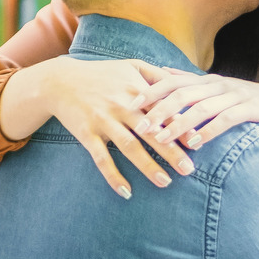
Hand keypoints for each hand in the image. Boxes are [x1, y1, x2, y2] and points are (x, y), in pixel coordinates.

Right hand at [0, 57, 194, 197]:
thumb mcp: (131, 66)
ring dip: (148, 166)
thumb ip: (157, 74)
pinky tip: (126, 192)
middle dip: (171, 151)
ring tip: (166, 182)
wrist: (60, 80)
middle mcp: (122, 106)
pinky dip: (113, 176)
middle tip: (190, 170)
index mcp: (136, 90)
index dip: (180, 125)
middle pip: (151, 131)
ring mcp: (104, 121)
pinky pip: (101, 159)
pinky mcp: (87, 134)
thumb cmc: (101, 74)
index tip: (198, 141)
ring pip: (129, 147)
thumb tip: (185, 81)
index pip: (163, 110)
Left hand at [133, 74, 258, 184]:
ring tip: (163, 138)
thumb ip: (193, 85)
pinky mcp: (252, 109)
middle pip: (183, 92)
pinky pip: (227, 119)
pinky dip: (210, 130)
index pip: (174, 80)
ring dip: (180, 123)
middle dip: (159, 109)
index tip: (130, 104)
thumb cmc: (250, 105)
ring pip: (202, 107)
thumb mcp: (220, 93)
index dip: (151, 91)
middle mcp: (219, 85)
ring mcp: (236, 95)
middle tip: (140, 125)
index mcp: (209, 81)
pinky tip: (196, 143)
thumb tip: (162, 74)